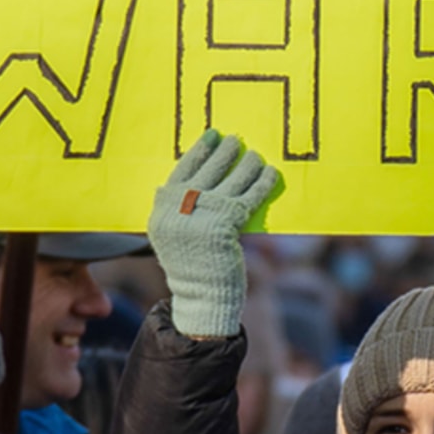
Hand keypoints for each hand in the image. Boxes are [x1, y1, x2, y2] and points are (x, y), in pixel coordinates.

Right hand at [147, 131, 279, 339]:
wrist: (201, 297)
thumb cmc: (192, 264)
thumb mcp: (174, 233)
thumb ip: (180, 206)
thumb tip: (204, 173)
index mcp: (163, 208)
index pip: (182, 169)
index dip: (199, 150)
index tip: (212, 136)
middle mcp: (179, 209)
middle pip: (208, 170)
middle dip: (225, 153)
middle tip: (236, 141)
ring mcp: (202, 216)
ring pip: (231, 180)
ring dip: (247, 163)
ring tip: (255, 155)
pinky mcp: (226, 225)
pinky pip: (249, 196)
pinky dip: (262, 183)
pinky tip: (270, 174)